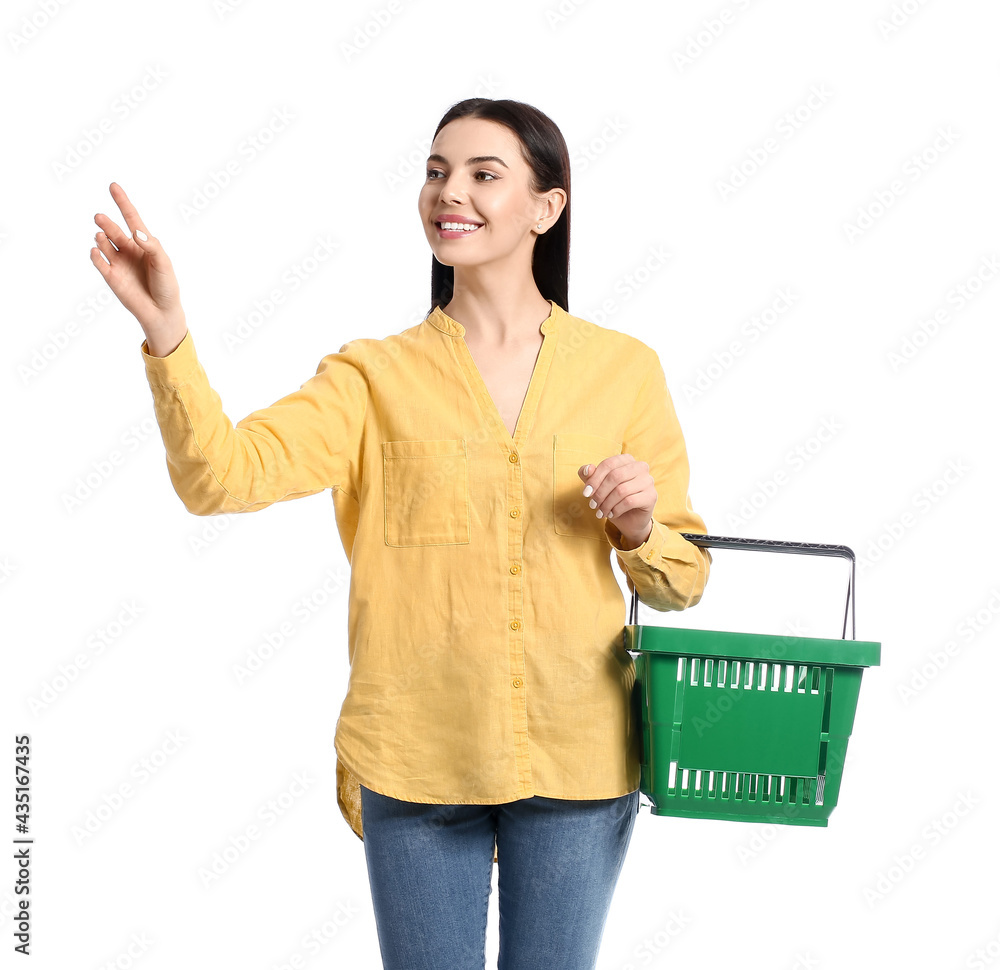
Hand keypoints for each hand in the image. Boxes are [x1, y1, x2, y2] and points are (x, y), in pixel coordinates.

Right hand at [89, 182, 186, 350]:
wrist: (161, 311)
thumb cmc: (166, 286)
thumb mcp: (164, 263)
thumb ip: (152, 246)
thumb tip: (135, 232)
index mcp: (143, 243)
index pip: (131, 218)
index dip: (123, 202)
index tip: (113, 185)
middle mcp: (128, 250)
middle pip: (115, 231)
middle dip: (107, 224)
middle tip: (100, 218)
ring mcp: (118, 262)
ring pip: (105, 244)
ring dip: (101, 238)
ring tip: (101, 235)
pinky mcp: (111, 276)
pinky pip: (99, 262)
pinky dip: (95, 255)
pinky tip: (95, 250)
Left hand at [578, 454, 655, 545]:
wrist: (630, 520)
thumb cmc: (613, 500)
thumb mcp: (598, 487)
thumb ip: (590, 476)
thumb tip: (587, 469)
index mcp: (627, 460)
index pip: (608, 464)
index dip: (594, 479)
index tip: (585, 493)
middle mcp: (640, 467)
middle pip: (615, 476)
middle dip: (600, 493)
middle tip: (592, 505)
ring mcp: (648, 481)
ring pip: (621, 490)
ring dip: (607, 504)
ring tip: (600, 512)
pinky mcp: (651, 496)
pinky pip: (629, 501)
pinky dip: (616, 509)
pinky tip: (612, 514)